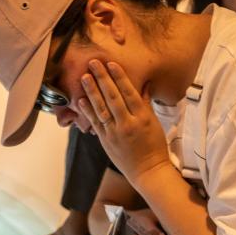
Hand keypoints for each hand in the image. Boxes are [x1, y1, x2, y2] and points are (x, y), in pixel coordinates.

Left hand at [78, 60, 174, 184]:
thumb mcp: (154, 122)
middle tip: (93, 63)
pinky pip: (95, 123)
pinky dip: (88, 111)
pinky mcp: (106, 141)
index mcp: (142, 117)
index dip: (119, 77)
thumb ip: (146, 103)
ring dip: (92, 91)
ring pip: (102, 108)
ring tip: (84, 77)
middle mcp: (128, 124)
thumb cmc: (154, 146)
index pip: (129, 92)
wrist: (148, 171)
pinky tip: (81, 99)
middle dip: (102, 78)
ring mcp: (115, 133)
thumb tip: (145, 85)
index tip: (111, 63)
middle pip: (113, 97)